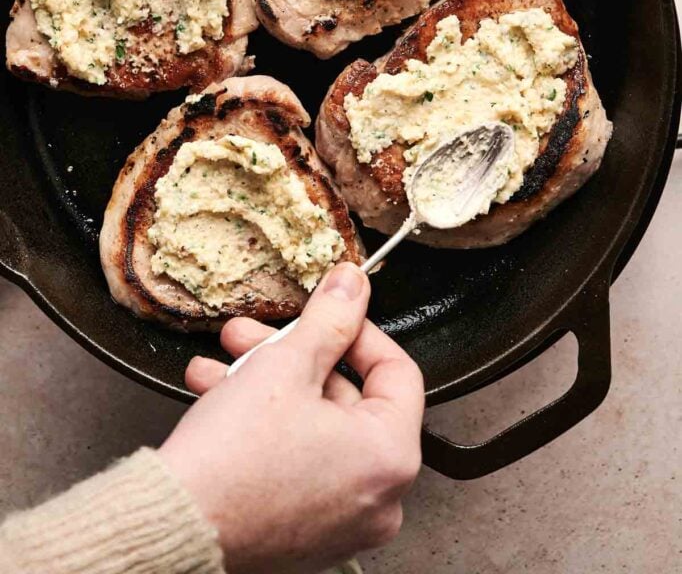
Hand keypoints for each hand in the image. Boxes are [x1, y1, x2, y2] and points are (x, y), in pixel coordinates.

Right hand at [159, 263, 423, 573]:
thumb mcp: (285, 365)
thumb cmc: (231, 463)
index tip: (330, 312)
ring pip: (314, 427)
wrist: (170, 527)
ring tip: (225, 363)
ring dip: (268, 385)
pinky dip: (267, 427)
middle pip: (347, 399)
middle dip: (293, 355)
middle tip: (259, 333)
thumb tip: (352, 287)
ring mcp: (342, 521)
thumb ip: (329, 318)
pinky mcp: (305, 533)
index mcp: (389, 457)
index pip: (397, 371)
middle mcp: (378, 498)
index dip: (358, 330)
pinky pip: (298, 461)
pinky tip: (221, 398)